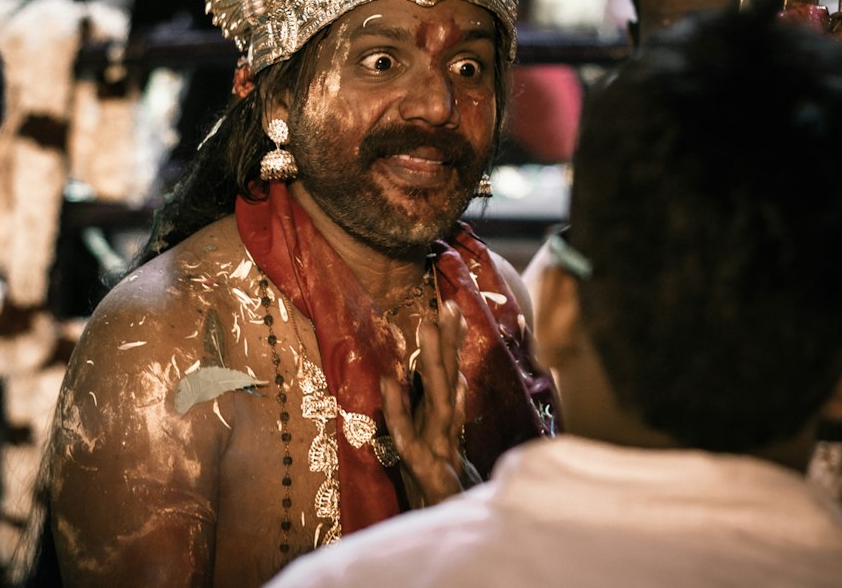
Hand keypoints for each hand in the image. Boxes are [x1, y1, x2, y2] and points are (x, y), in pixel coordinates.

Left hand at [380, 299, 480, 507]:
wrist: (453, 540)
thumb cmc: (444, 501)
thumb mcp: (442, 459)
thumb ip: (442, 422)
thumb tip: (449, 383)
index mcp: (447, 428)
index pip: (452, 377)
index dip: (452, 343)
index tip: (451, 307)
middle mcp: (445, 434)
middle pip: (448, 381)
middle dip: (448, 342)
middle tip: (447, 303)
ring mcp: (438, 452)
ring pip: (436, 400)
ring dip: (431, 362)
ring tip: (425, 325)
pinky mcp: (423, 474)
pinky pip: (406, 436)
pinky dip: (398, 409)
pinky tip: (388, 382)